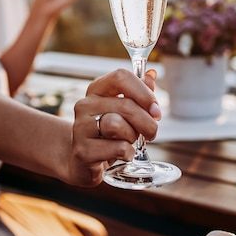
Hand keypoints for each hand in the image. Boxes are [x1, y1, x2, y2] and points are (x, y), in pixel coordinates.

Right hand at [67, 69, 160, 186]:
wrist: (83, 161)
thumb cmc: (108, 133)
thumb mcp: (123, 110)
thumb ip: (139, 92)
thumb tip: (152, 74)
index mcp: (97, 89)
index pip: (121, 77)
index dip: (143, 91)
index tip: (155, 108)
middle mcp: (86, 104)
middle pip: (126, 105)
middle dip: (147, 122)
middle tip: (151, 131)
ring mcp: (81, 127)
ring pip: (117, 125)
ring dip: (133, 136)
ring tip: (130, 141)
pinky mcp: (83, 150)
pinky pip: (117, 148)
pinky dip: (128, 153)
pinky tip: (123, 154)